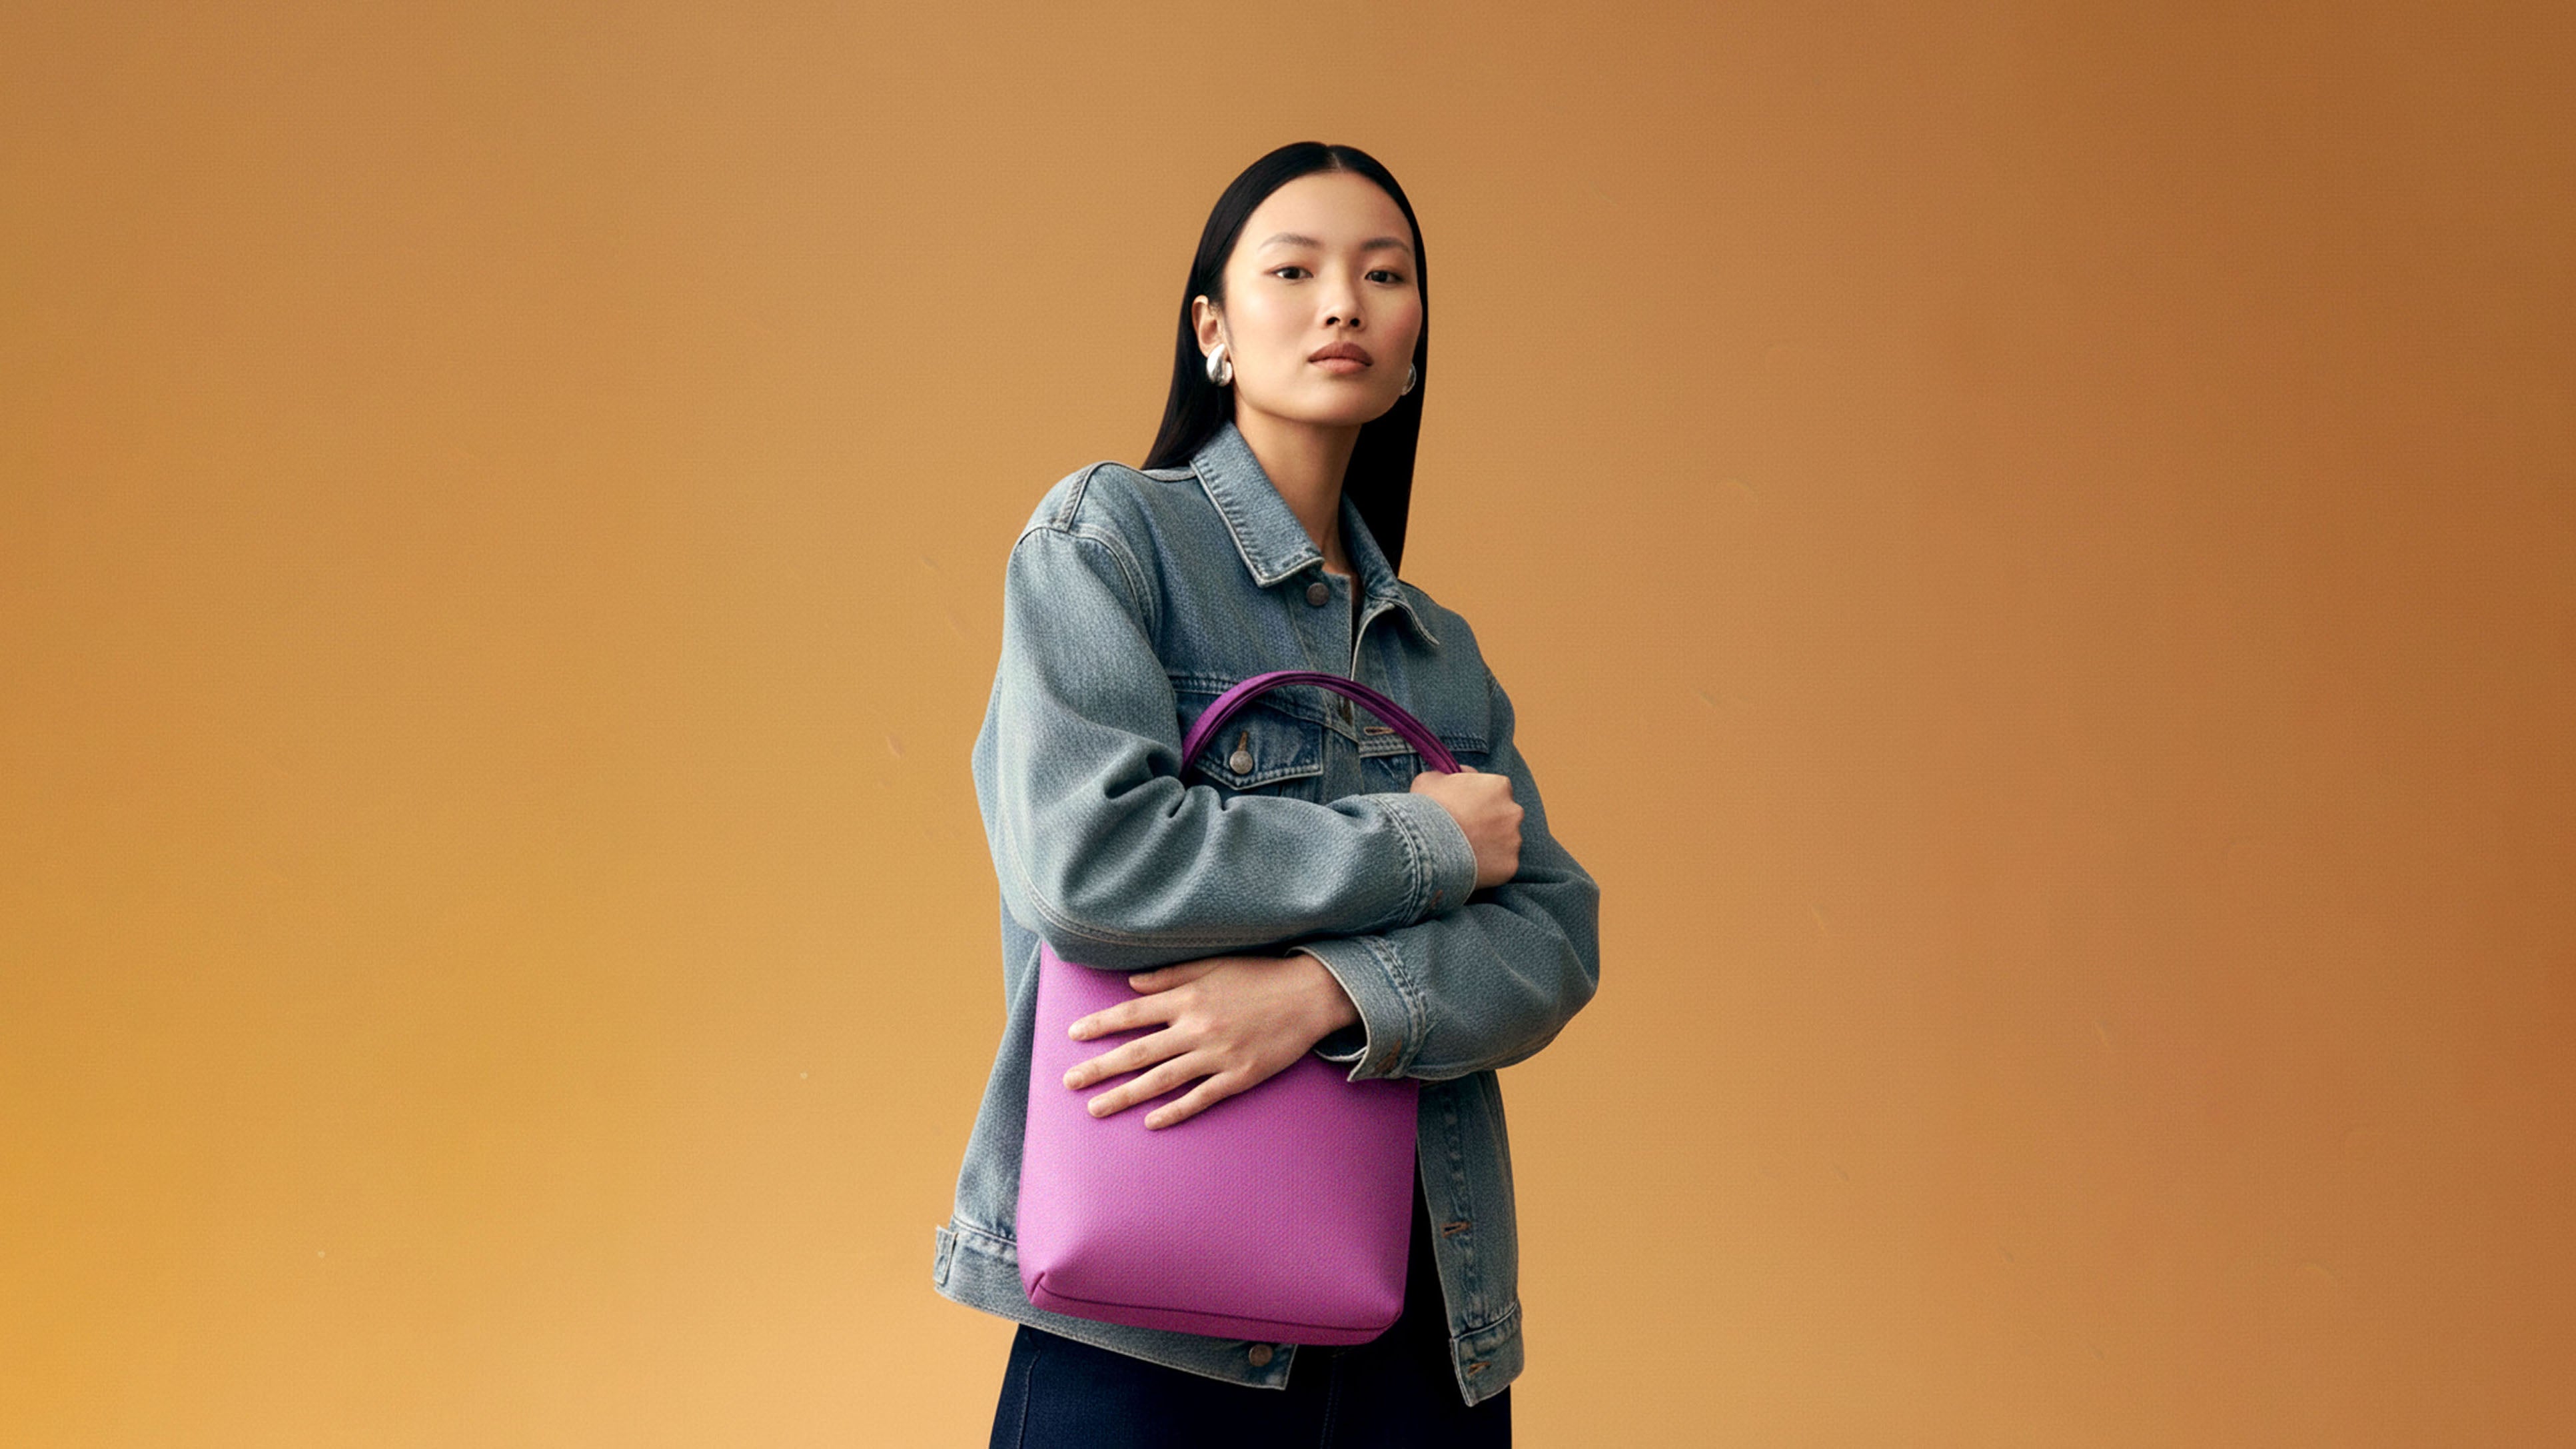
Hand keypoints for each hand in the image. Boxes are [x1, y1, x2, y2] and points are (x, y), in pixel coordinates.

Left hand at [1062, 952, 1361, 1128]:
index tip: (1073, 1035)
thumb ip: (1170, 976)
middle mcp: (1197, 1028)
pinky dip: (1174, 1111)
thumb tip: (1131, 985)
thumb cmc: (1260, 976)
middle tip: (1069, 1082)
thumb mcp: (1213, 965)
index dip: (1100, 1025)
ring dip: (1125, 1096)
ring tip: (1096, 1107)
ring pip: (1161, 1080)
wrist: (1309, 995)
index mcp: (1188, 998)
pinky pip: (1200, 1098)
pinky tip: (1151, 1122)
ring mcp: (1217, 1056)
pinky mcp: (1239, 1076)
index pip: (1132, 1014)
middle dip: (1099, 1068)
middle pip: (1137, 1052)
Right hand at [1410, 766, 1521, 889]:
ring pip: (1505, 841)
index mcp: (1499, 786)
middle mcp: (1513, 811)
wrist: (1426, 845)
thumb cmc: (1428, 808)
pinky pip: (1502, 865)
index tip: (1466, 808)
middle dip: (1489, 822)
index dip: (1479, 799)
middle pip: (1504, 816)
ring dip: (1490, 844)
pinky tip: (1469, 865)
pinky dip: (1489, 866)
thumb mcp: (1432, 778)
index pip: (1496, 790)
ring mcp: (1514, 840)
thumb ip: (1452, 774)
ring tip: (1464, 850)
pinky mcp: (1510, 866)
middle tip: (1465, 830)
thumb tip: (1460, 776)